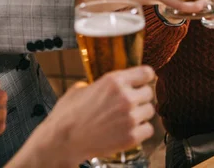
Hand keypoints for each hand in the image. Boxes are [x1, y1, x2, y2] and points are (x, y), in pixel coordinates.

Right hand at [10, 66, 155, 166]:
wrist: (63, 140)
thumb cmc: (67, 114)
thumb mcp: (79, 89)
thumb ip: (97, 84)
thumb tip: (103, 86)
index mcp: (113, 81)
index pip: (146, 72)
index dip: (144, 77)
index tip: (142, 81)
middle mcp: (125, 97)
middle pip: (149, 92)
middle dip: (140, 97)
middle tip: (128, 103)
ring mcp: (130, 118)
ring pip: (150, 111)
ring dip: (140, 113)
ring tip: (125, 117)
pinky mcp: (132, 136)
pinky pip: (148, 129)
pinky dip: (140, 130)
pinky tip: (127, 129)